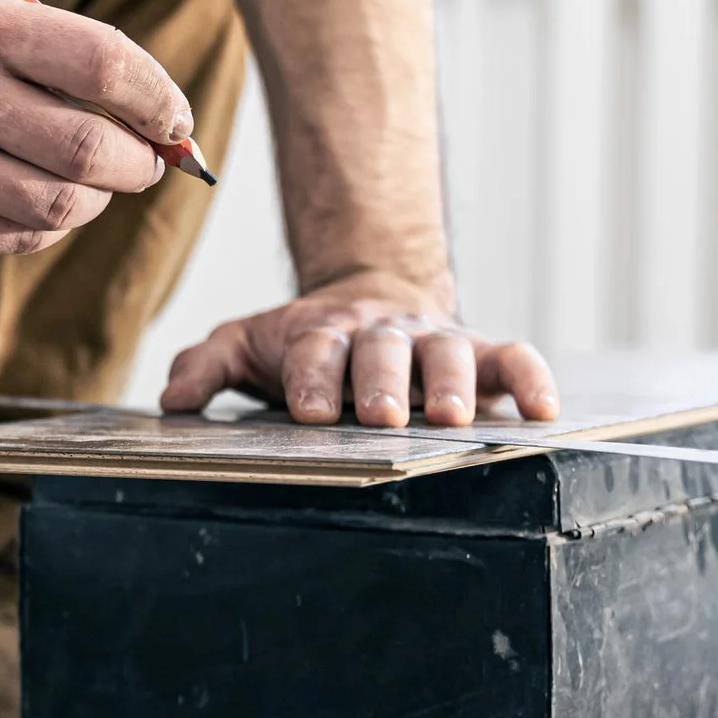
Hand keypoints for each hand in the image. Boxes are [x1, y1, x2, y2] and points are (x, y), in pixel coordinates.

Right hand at [0, 0, 192, 257]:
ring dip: (97, 200)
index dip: (157, 98)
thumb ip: (62, 57)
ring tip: (95, 185)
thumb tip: (160, 120)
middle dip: (138, 163)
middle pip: (89, 148)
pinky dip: (49, 227)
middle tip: (145, 162)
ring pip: (60, 206)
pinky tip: (41, 204)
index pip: (103, 64)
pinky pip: (19, 239)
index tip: (174, 119)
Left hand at [160, 272, 559, 427]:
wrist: (367, 298)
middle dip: (382, 383)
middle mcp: (381, 334)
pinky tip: (543, 411)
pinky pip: (512, 357)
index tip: (307, 411)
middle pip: (384, 352)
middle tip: (379, 416)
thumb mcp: (246, 345)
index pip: (315, 352)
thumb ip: (207, 364)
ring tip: (452, 418)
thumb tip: (173, 399)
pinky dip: (531, 378)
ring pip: (447, 353)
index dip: (311, 379)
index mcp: (323, 334)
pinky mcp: (479, 353)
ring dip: (451, 385)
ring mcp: (433, 340)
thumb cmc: (304, 341)